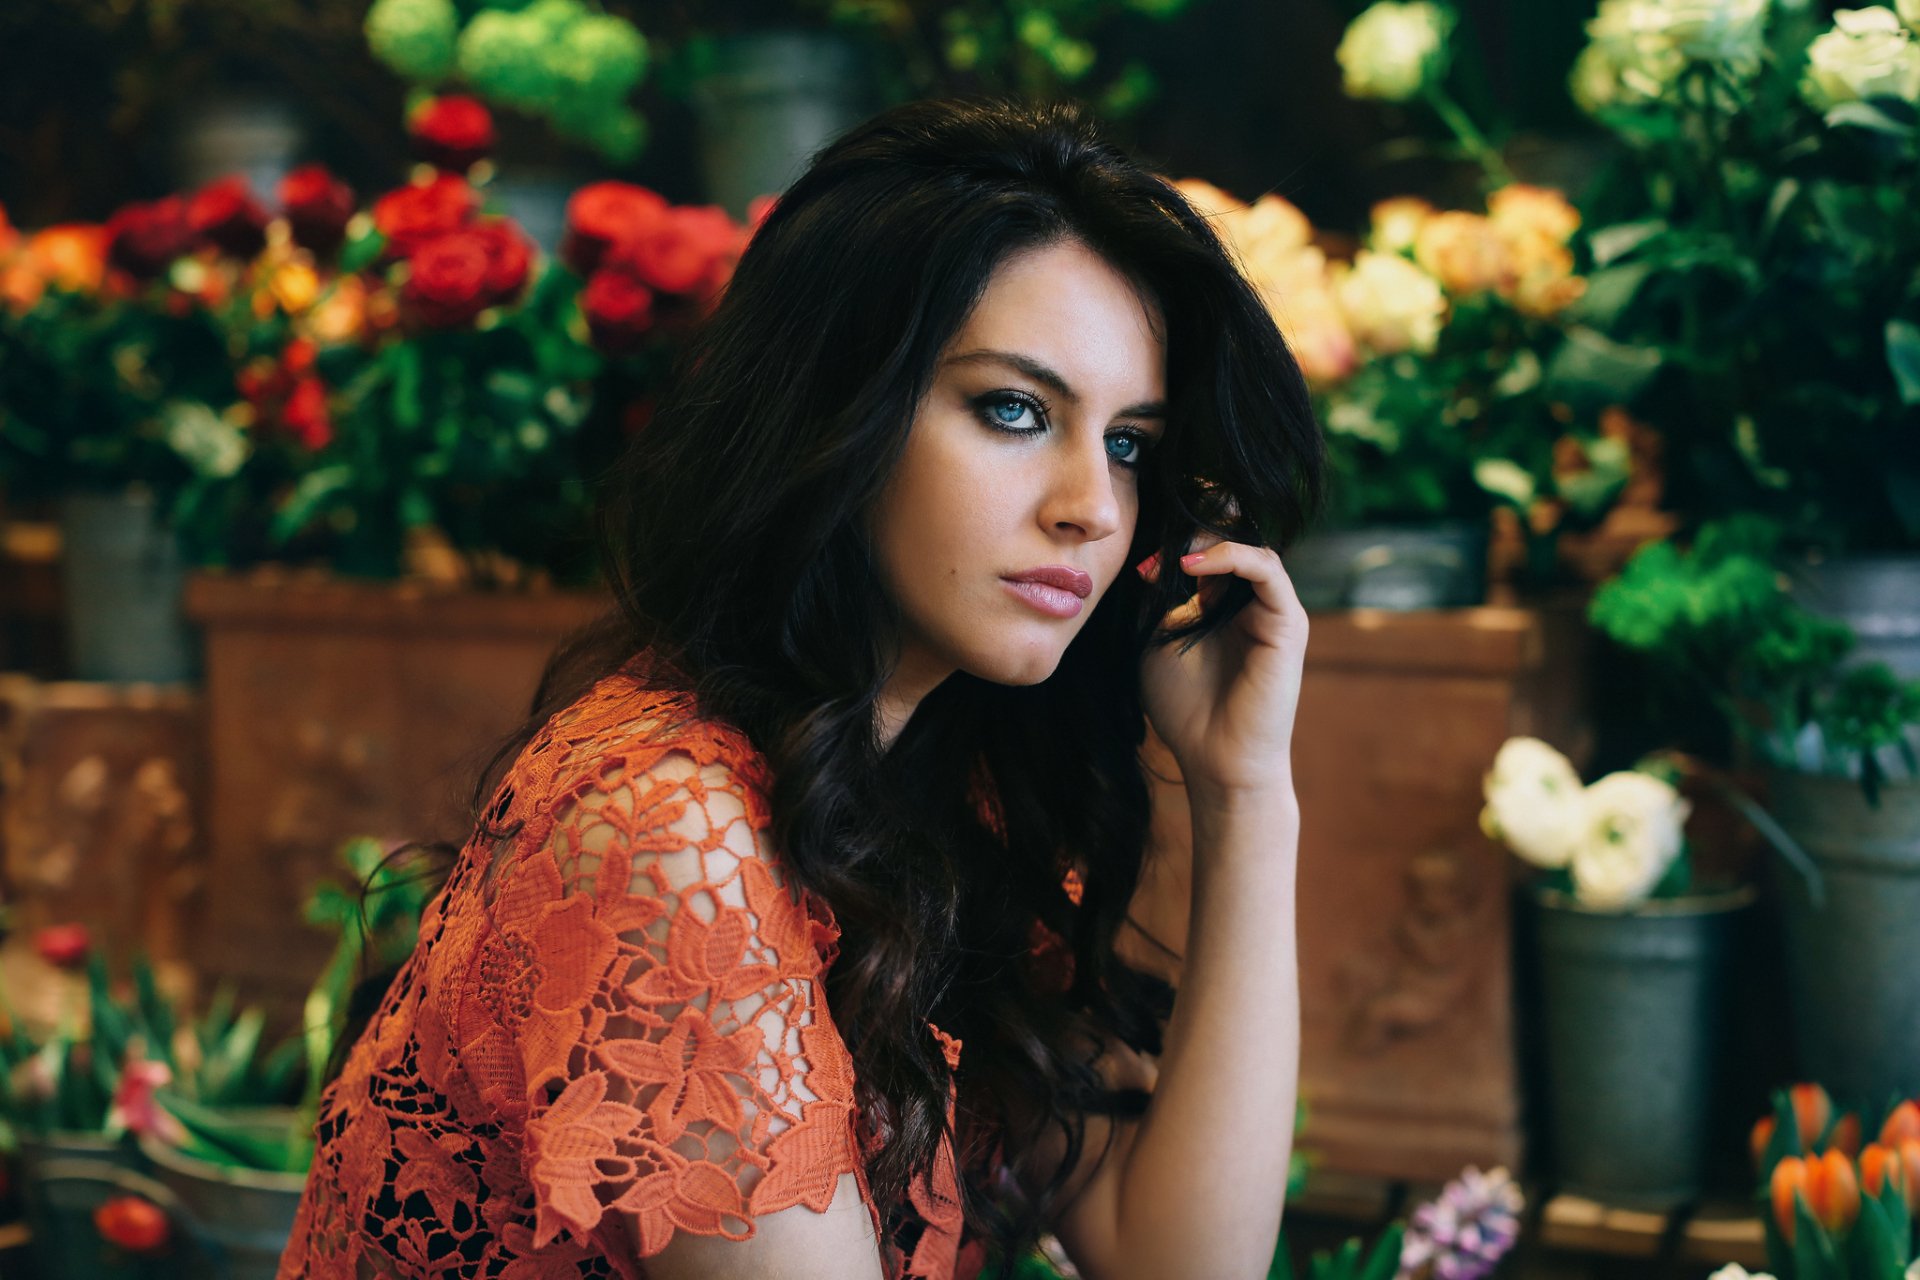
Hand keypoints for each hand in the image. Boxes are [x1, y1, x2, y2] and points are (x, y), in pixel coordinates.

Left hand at [1138, 536, 1307, 803]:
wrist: (1215, 757)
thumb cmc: (1185, 707)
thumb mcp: (1157, 640)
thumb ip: (1157, 600)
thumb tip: (1150, 559)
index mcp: (1221, 605)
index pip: (1207, 551)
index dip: (1175, 544)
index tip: (1140, 564)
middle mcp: (1251, 602)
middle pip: (1232, 540)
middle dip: (1194, 530)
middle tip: (1157, 540)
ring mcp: (1273, 610)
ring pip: (1250, 547)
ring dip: (1209, 540)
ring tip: (1173, 555)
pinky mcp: (1289, 622)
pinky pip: (1267, 569)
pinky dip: (1231, 557)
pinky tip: (1192, 565)